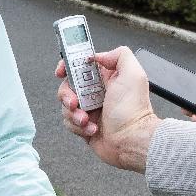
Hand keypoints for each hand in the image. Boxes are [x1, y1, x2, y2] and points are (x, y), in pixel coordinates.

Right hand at [57, 46, 161, 172]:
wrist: (131, 141)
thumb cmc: (133, 111)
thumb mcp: (133, 74)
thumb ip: (119, 55)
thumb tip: (98, 55)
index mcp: (105, 78)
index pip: (80, 65)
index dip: (67, 66)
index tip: (62, 71)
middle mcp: (96, 92)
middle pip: (68, 85)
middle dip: (67, 94)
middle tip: (75, 102)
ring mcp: (89, 109)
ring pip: (66, 105)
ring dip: (73, 113)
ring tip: (87, 119)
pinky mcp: (84, 126)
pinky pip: (69, 122)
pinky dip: (78, 126)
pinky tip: (92, 129)